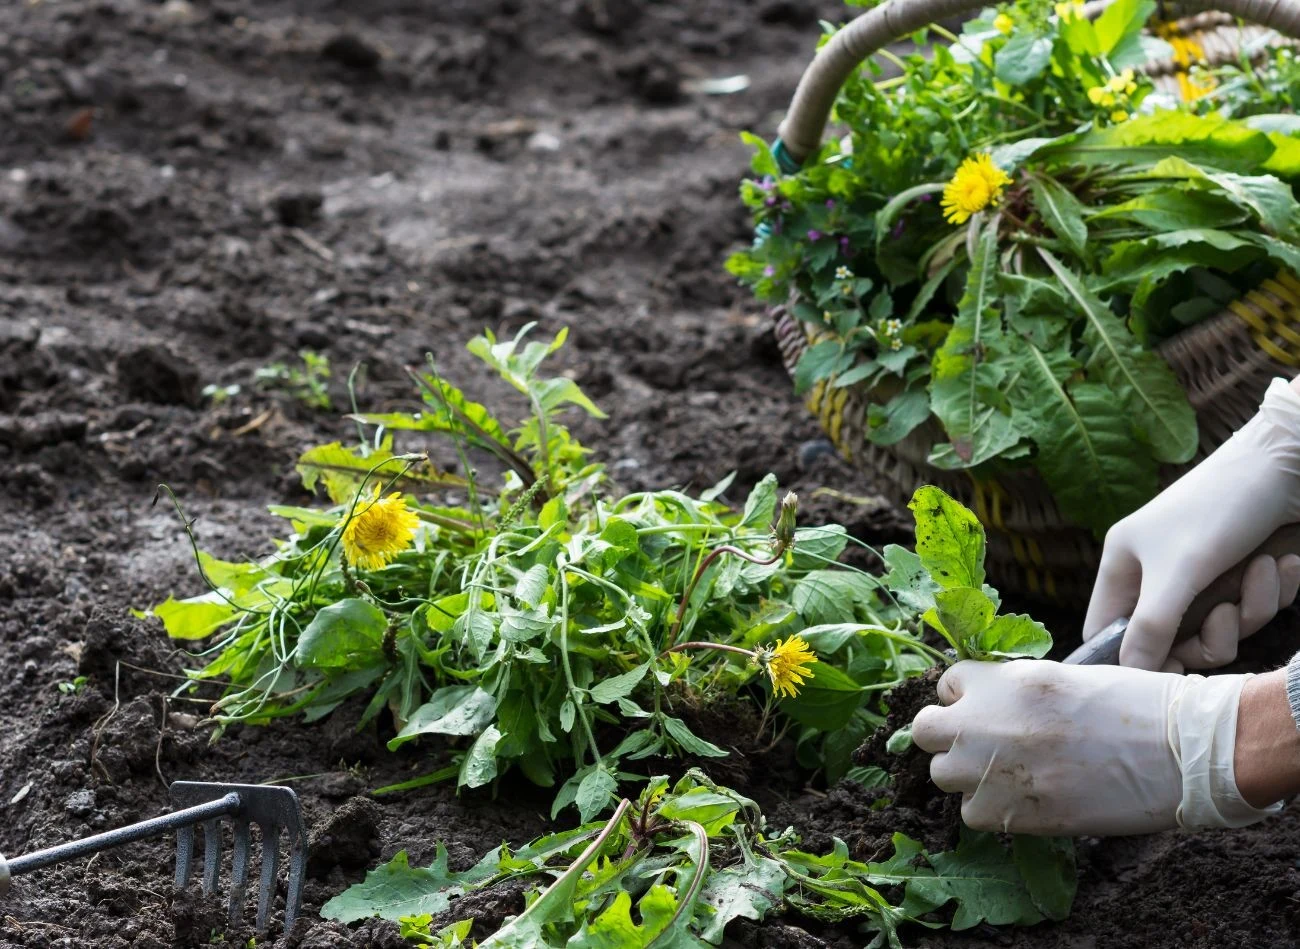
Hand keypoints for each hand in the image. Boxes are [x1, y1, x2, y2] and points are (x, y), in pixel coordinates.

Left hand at [911, 660, 1281, 835]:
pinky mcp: (1005, 813)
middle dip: (947, 736)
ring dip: (968, 776)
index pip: (948, 684)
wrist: (1175, 751)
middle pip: (924, 730)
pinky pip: (971, 815)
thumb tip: (997, 704)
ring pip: (942, 775)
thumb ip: (1018, 689)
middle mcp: (980, 722)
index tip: (990, 710)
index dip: (969, 698)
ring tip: (1010, 776)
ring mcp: (987, 769)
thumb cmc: (1134, 705)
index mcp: (999, 680)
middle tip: (981, 746)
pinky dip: (993, 812)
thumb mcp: (1066, 675)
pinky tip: (1028, 803)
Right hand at [1084, 377, 1299, 671]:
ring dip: (1250, 608)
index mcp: (1123, 564)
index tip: (1167, 674)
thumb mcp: (1180, 573)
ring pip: (1219, 627)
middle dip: (1210, 634)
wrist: (1290, 461)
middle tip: (1227, 615)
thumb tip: (1130, 672)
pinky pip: (1251, 607)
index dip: (1132, 659)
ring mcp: (1200, 572)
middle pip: (1172, 639)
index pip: (1106, 631)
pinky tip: (1281, 562)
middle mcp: (1156, 571)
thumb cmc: (1221, 507)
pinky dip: (1272, 590)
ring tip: (1263, 569)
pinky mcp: (1239, 570)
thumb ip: (1151, 628)